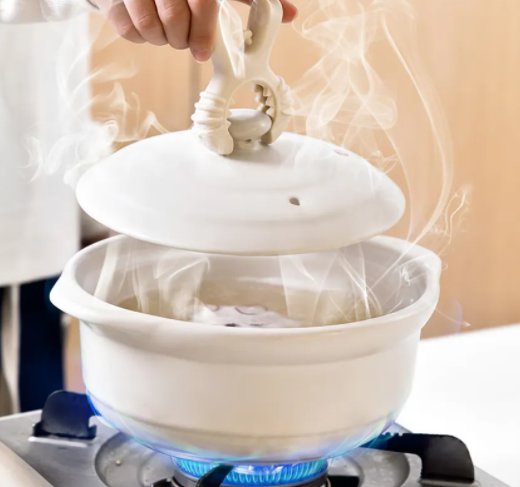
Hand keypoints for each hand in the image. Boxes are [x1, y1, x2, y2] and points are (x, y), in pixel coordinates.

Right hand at [91, 0, 297, 61]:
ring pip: (151, 28)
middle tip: (184, 39)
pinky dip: (139, 37)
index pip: (204, 3)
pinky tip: (146, 26)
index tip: (203, 53)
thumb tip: (292, 14)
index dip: (204, 32)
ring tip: (166, 30)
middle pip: (176, 19)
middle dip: (183, 40)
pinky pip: (128, 31)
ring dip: (162, 40)